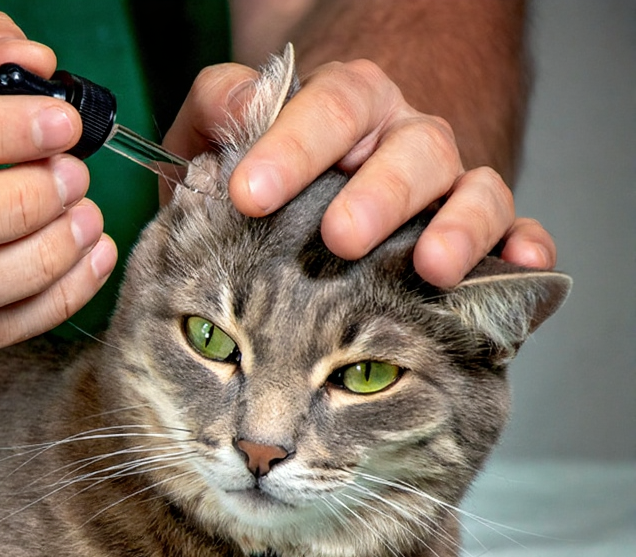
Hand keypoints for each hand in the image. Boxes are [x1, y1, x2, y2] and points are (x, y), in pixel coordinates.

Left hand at [162, 60, 556, 286]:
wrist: (297, 192)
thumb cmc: (258, 172)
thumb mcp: (219, 133)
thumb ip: (218, 106)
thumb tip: (242, 104)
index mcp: (349, 106)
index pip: (333, 106)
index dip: (295, 147)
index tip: (250, 194)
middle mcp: (406, 142)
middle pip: (414, 151)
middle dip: (381, 195)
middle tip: (340, 237)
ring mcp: (447, 189)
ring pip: (474, 191)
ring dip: (460, 227)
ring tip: (432, 267)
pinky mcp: (477, 236)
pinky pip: (514, 234)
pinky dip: (524, 247)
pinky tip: (522, 263)